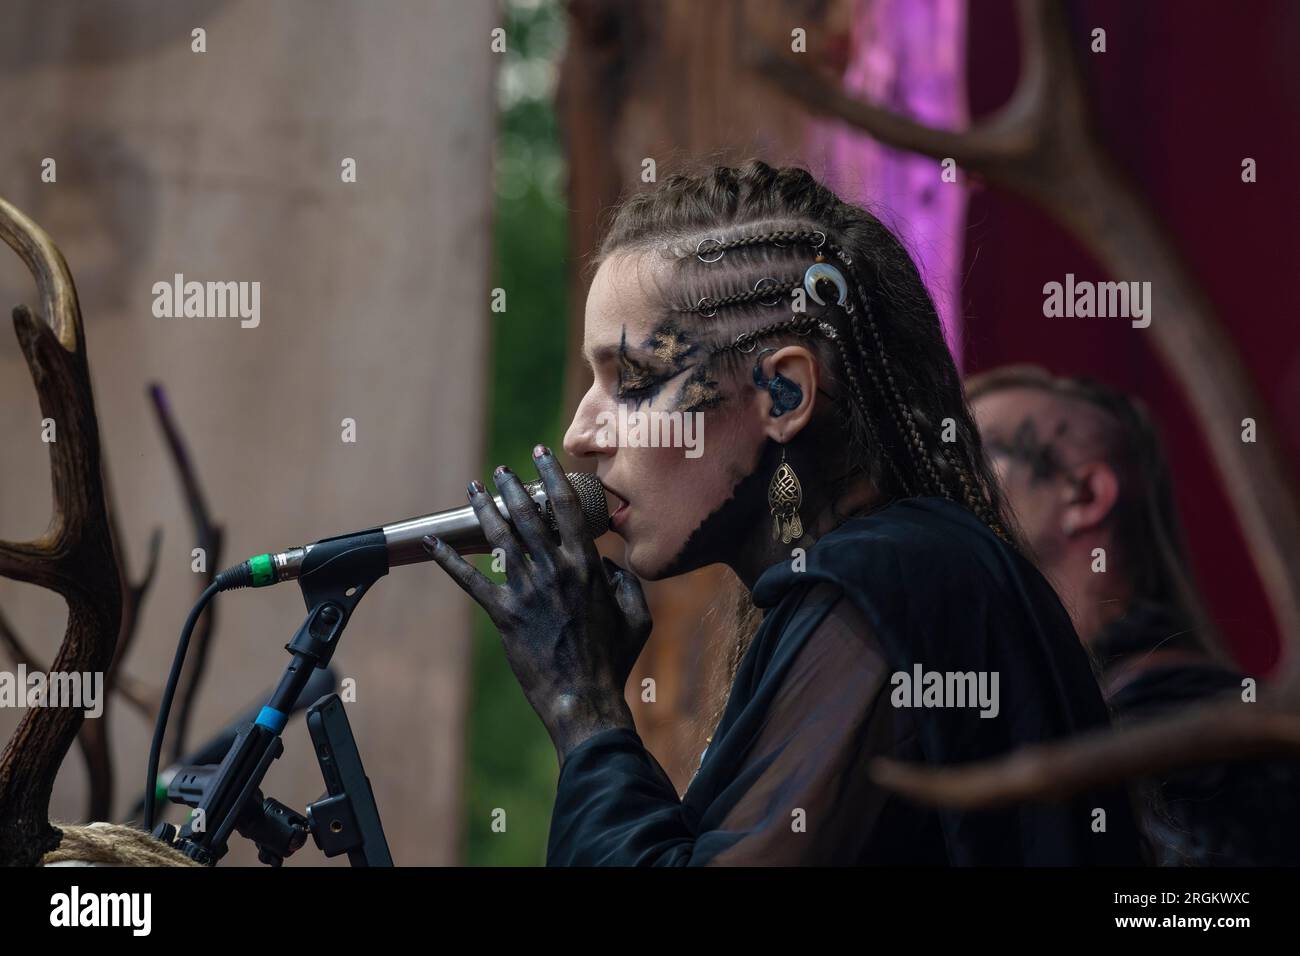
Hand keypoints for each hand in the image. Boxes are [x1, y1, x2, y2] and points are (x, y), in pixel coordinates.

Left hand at [422, 444, 651, 762]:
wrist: (583, 697)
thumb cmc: (613, 659)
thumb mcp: (638, 616)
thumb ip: (626, 582)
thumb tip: (610, 562)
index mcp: (586, 565)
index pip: (566, 507)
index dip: (552, 476)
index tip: (541, 455)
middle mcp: (554, 570)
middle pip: (527, 515)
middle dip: (512, 486)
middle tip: (500, 470)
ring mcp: (526, 591)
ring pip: (498, 538)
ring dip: (483, 509)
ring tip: (473, 488)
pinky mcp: (503, 614)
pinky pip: (470, 580)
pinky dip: (449, 559)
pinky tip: (433, 543)